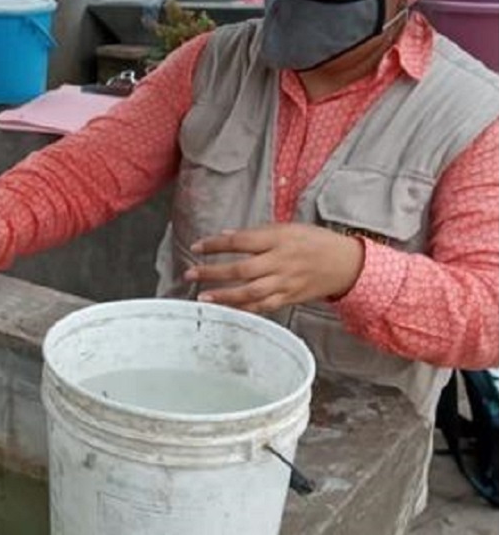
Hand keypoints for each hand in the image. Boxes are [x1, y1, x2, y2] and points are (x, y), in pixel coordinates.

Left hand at [183, 223, 363, 313]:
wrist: (346, 264)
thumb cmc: (314, 241)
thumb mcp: (287, 228)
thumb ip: (256, 234)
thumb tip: (226, 235)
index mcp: (279, 239)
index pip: (241, 241)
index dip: (216, 244)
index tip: (196, 246)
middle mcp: (281, 262)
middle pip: (243, 269)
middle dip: (214, 272)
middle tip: (190, 273)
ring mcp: (286, 282)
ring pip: (251, 292)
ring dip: (225, 296)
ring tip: (202, 297)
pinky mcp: (289, 298)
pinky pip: (264, 306)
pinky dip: (244, 309)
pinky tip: (226, 309)